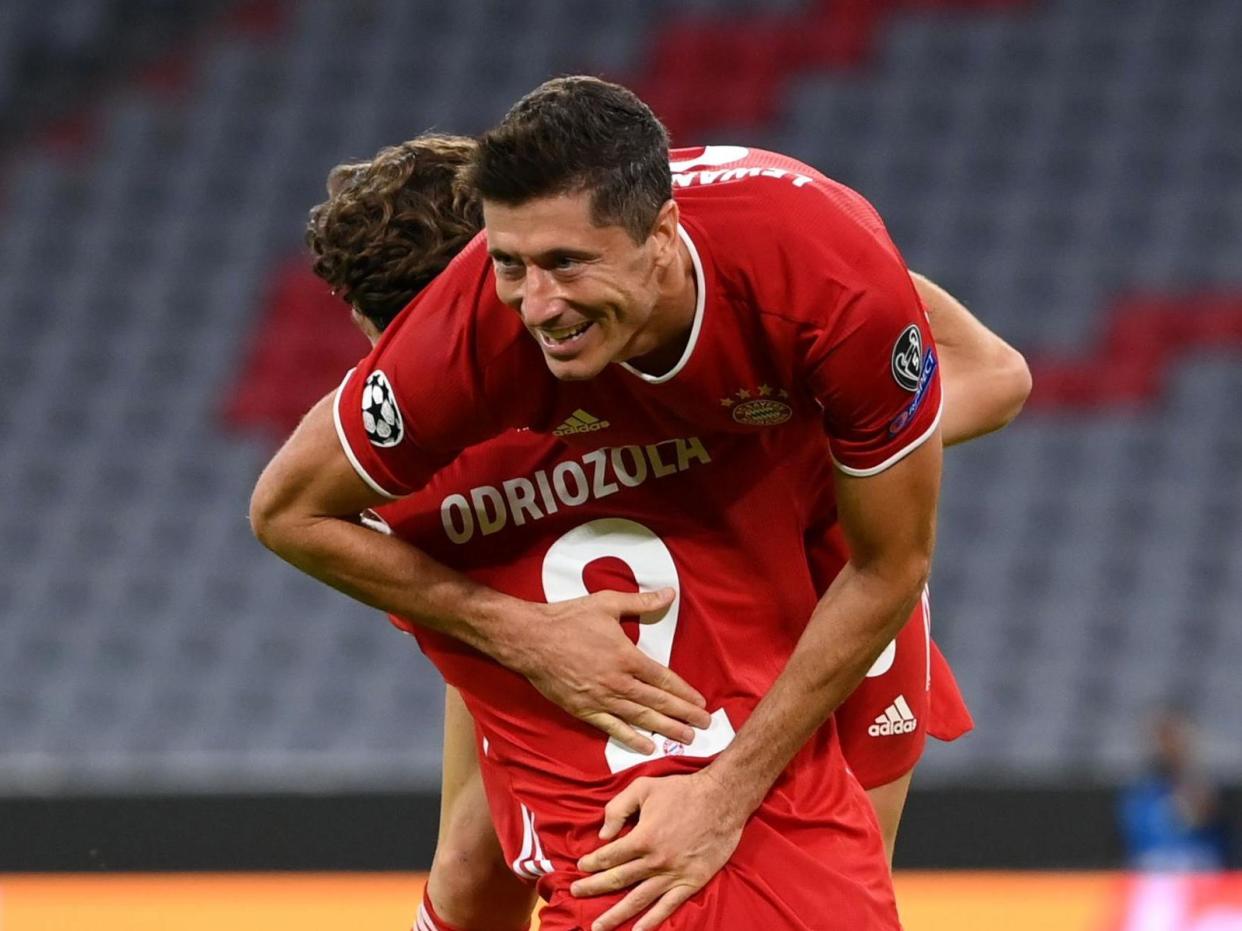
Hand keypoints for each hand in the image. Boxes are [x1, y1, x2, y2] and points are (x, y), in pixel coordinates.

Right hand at [509, 588, 710, 753]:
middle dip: (684, 715)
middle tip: (705, 726)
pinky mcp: (584, 710)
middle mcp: (618, 682)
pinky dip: (632, 739)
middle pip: (658, 702)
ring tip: (687, 738)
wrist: (531, 640)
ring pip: (640, 718)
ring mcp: (601, 699)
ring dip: (666, 729)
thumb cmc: (569, 619)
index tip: (701, 702)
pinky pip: (612, 728)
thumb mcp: (607, 603)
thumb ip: (641, 602)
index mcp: (627, 657)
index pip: (664, 679)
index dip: (684, 692)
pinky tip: (648, 746)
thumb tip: (670, 593)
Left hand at [571, 771, 745, 930]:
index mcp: (642, 837)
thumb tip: (602, 834)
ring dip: (615, 914)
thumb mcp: (644, 787)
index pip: (608, 856)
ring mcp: (673, 874)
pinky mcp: (691, 882)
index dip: (591, 864)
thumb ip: (619, 808)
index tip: (581, 867)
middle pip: (617, 880)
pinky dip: (651, 921)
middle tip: (575, 894)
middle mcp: (654, 860)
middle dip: (593, 889)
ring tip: (597, 927)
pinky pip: (668, 907)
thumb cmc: (682, 790)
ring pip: (638, 899)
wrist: (722, 799)